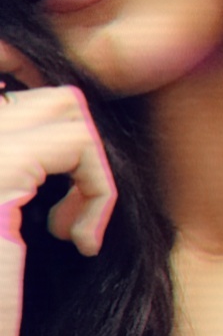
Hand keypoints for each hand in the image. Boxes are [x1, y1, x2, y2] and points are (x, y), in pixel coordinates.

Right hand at [0, 52, 115, 335]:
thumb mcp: (7, 231)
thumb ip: (21, 186)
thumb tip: (66, 136)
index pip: (16, 97)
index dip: (57, 147)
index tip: (53, 213)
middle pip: (41, 93)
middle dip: (77, 151)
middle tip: (66, 223)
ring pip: (64, 103)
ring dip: (91, 168)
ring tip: (71, 231)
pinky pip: (78, 140)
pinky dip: (100, 190)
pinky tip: (79, 243)